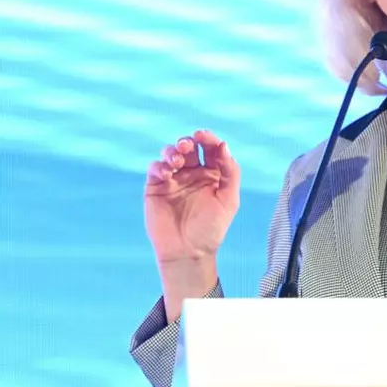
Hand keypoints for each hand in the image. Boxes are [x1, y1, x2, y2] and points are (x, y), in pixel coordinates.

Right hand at [144, 129, 240, 266]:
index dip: (208, 139)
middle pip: (189, 147)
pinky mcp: (156, 187)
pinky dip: (160, 165)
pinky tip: (167, 173)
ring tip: (177, 160)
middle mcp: (193, 173)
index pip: (210, 149)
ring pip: (170, 153)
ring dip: (172, 150)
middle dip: (188, 141)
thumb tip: (223, 145)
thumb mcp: (229, 199)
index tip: (204, 136)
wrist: (188, 251)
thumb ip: (230, 172)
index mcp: (213, 174)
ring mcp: (174, 179)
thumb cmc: (211, 228)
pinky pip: (155, 169)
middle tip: (188, 145)